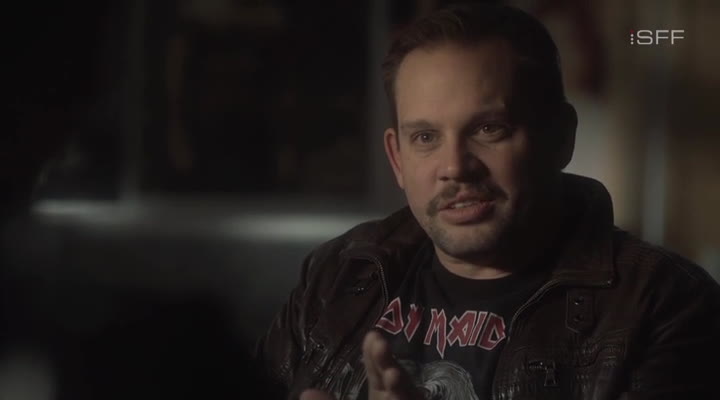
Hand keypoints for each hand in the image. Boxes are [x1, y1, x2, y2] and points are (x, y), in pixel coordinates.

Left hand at [300, 330, 422, 399]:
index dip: (375, 355)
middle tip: (379, 342)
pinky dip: (405, 396)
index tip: (372, 335)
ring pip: (408, 395)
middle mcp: (398, 399)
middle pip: (396, 380)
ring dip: (401, 384)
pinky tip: (398, 386)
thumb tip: (305, 392)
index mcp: (384, 396)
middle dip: (387, 362)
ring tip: (392, 373)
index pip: (379, 372)